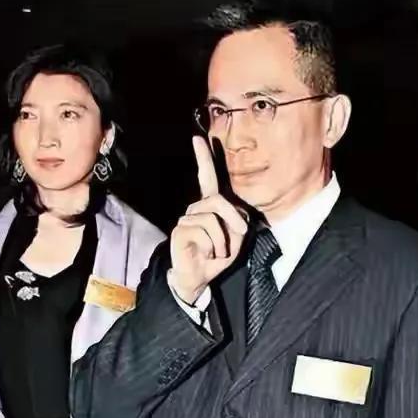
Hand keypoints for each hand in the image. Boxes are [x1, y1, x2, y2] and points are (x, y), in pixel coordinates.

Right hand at [170, 136, 247, 303]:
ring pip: (213, 220)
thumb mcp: (236, 237)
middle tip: (238, 238)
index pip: (207, 178)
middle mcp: (196, 208)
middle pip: (218, 200)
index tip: (198, 139)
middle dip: (233, 220)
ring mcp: (186, 218)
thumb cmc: (218, 256)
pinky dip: (213, 247)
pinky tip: (205, 253)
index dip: (203, 158)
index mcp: (210, 205)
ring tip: (217, 252)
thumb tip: (236, 213)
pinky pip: (205, 233)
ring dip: (223, 241)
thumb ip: (237, 220)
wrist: (200, 278)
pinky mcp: (180, 230)